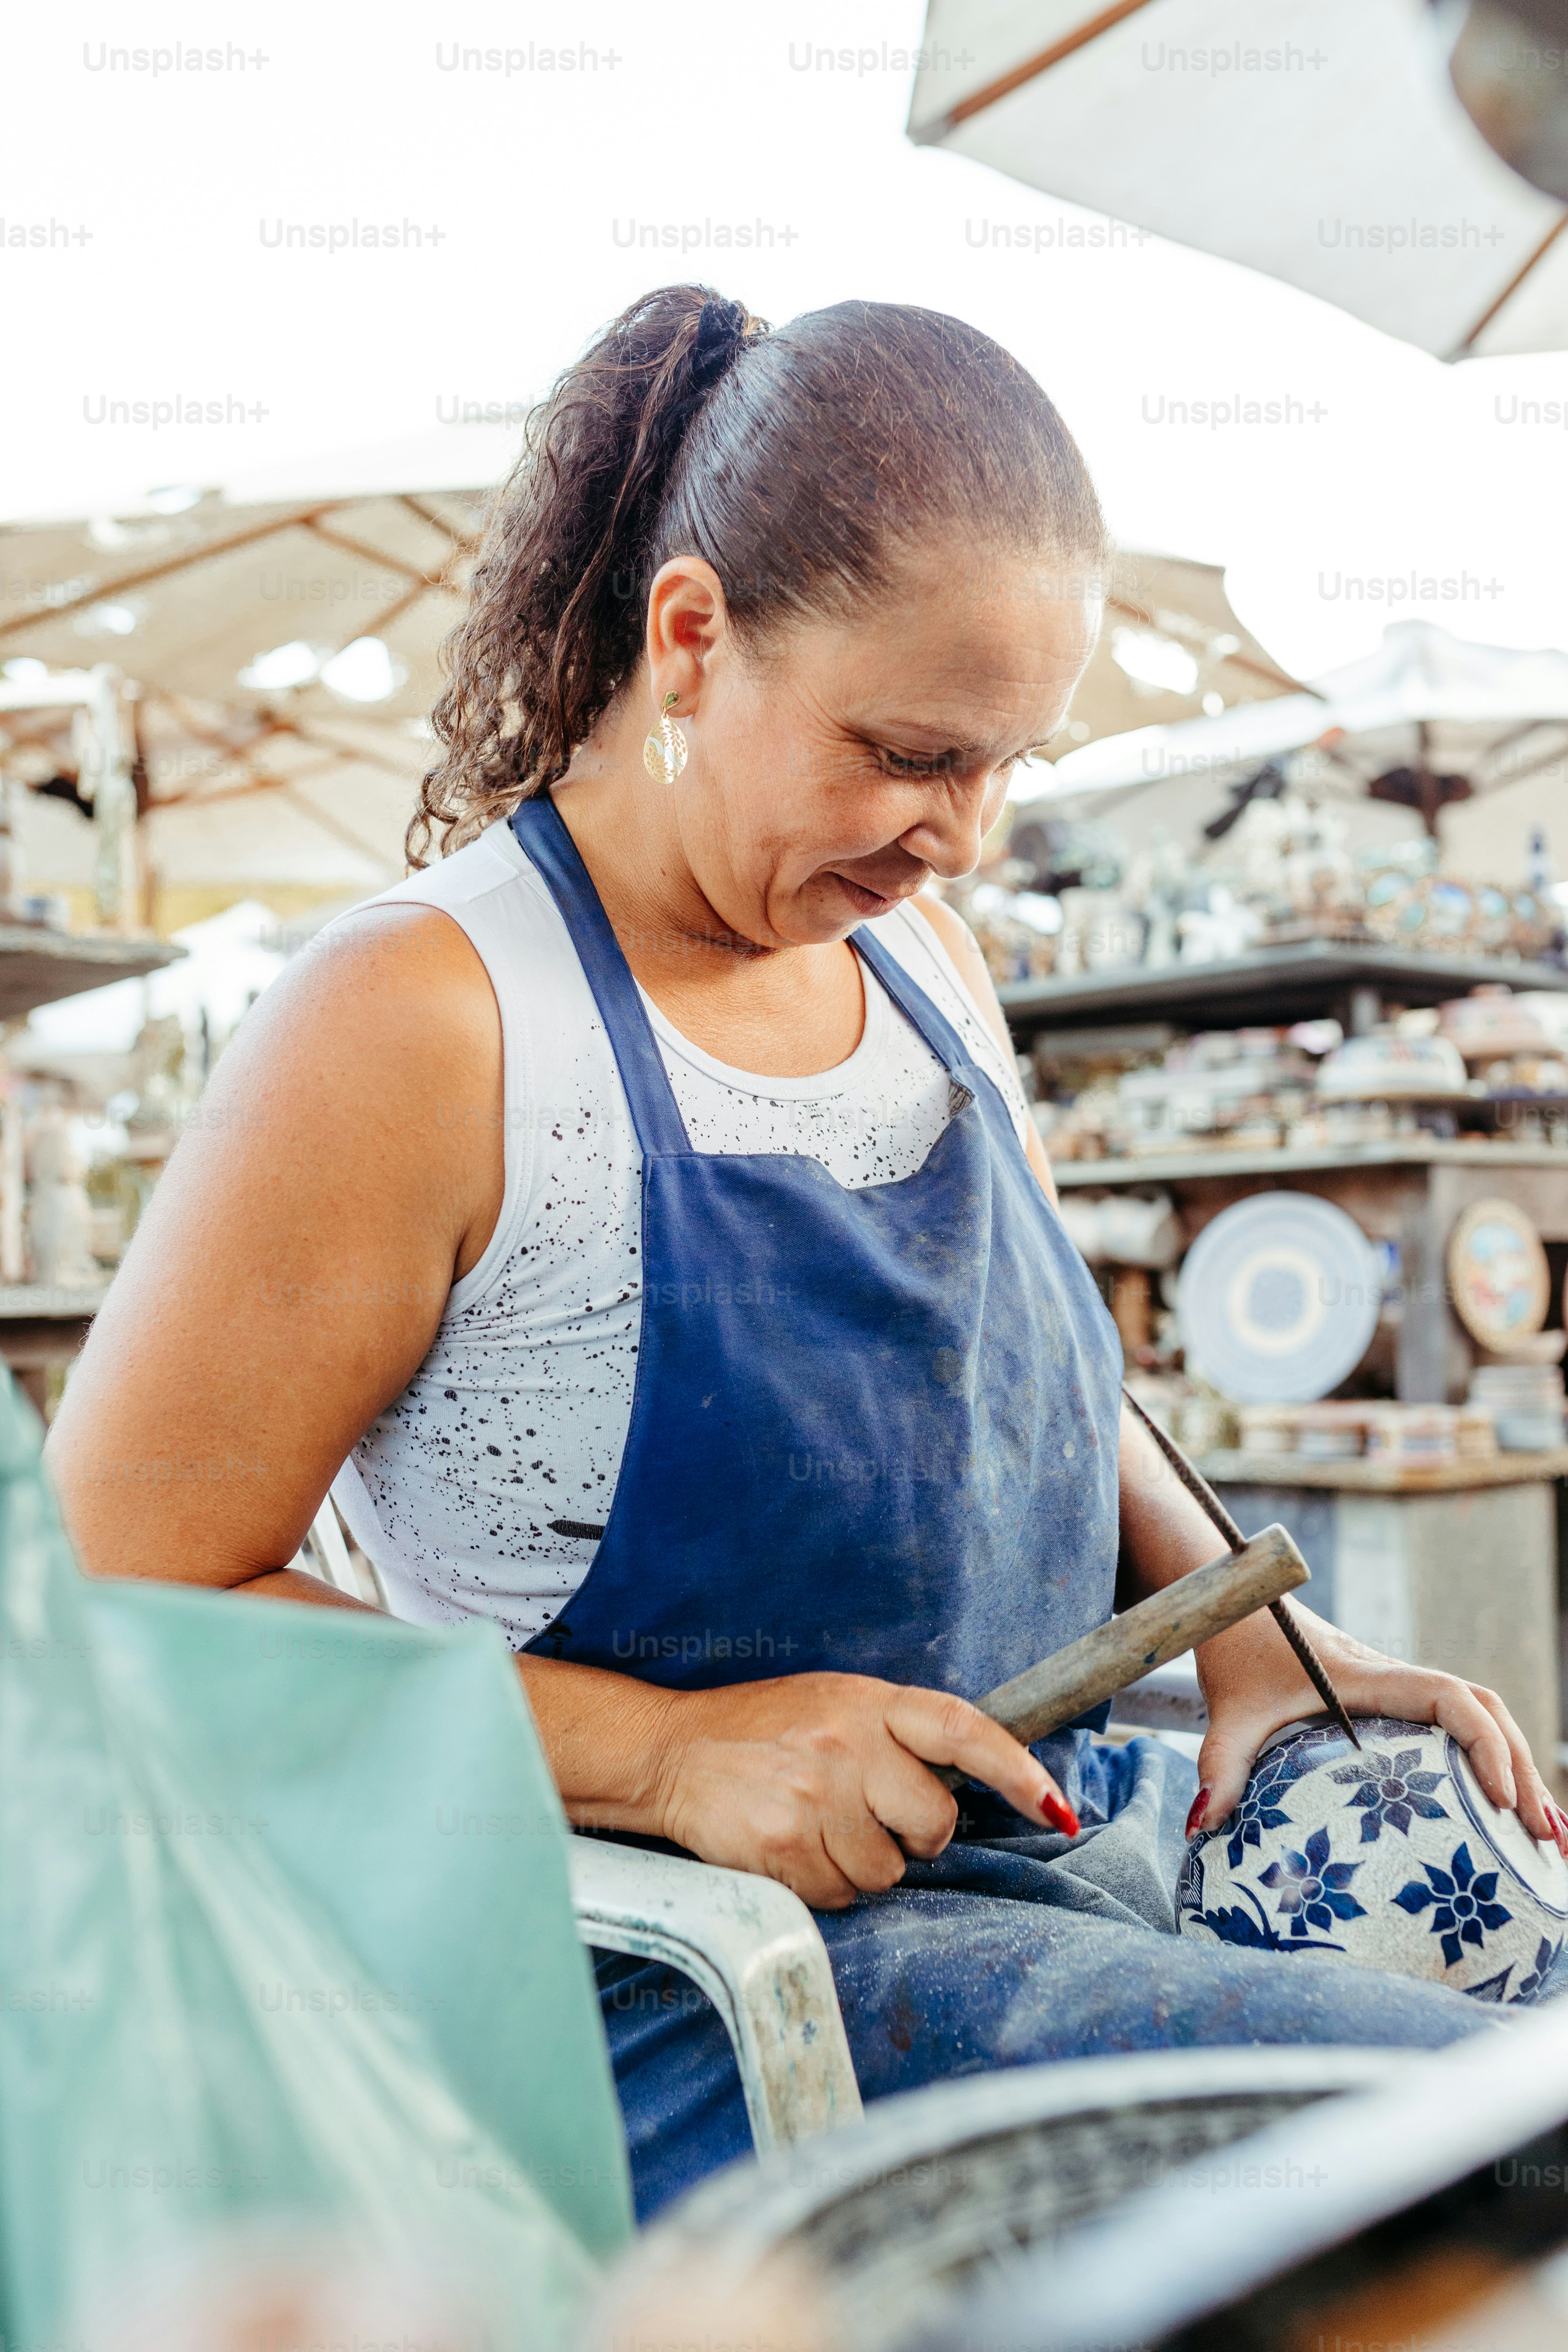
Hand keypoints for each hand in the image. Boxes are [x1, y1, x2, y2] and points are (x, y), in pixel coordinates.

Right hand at [652, 1671, 1077, 1907]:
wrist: (671, 1752)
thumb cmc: (764, 1731)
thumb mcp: (835, 1705)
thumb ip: (897, 1734)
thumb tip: (971, 1784)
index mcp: (869, 1703)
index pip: (964, 1730)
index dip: (1018, 1771)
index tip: (1058, 1810)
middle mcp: (847, 1745)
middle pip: (934, 1822)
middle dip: (914, 1834)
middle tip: (869, 1815)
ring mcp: (814, 1797)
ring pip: (887, 1871)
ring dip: (861, 1863)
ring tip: (816, 1826)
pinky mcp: (784, 1846)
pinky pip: (841, 1895)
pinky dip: (824, 1885)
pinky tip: (792, 1849)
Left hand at [1190, 1605, 1567, 1857]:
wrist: (1235, 1600)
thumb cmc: (1235, 1650)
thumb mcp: (1226, 1710)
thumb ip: (1219, 1763)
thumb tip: (1202, 1825)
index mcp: (1367, 1676)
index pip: (1450, 1698)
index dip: (1484, 1744)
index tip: (1500, 1800)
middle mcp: (1394, 1678)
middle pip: (1486, 1711)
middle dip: (1522, 1771)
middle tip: (1546, 1840)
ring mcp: (1398, 1690)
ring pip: (1482, 1717)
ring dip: (1518, 1768)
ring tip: (1547, 1836)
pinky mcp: (1393, 1703)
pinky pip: (1458, 1727)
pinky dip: (1492, 1762)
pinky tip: (1506, 1813)